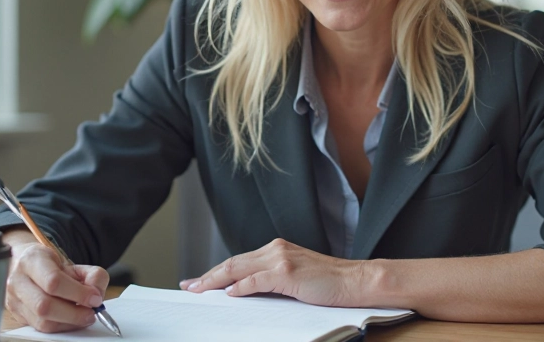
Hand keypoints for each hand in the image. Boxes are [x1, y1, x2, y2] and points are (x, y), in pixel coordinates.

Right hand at [2, 231, 109, 332]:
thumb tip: (96, 294)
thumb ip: (92, 275)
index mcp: (32, 260)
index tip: (95, 298)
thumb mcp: (74, 264)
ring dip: (69, 322)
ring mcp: (14, 300)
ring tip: (83, 316)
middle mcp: (18, 280)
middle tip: (91, 313)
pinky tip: (71, 320)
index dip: (78, 293)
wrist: (26, 267)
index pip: (53, 281)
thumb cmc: (51, 266)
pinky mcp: (17, 316)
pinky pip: (41, 328)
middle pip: (45, 305)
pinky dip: (61, 327)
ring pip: (42, 321)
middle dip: (74, 313)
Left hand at [178, 238, 369, 306]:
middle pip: (233, 262)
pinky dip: (241, 287)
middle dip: (208, 276)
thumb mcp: (294, 277)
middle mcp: (275, 249)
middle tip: (189, 286)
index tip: (198, 281)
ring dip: (216, 281)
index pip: (238, 260)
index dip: (216, 271)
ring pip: (239, 269)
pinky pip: (257, 280)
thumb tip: (243, 292)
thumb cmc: (328, 283)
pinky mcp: (288, 272)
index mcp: (276, 249)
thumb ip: (271, 279)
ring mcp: (281, 259)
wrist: (354, 281)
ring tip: (200, 290)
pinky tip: (229, 294)